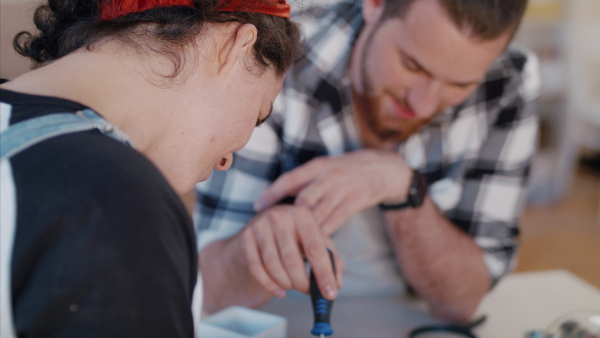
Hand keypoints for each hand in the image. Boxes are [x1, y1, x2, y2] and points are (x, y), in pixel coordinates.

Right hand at [239, 204, 343, 299]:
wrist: (264, 225)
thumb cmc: (295, 234)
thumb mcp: (316, 240)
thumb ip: (331, 260)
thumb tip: (335, 284)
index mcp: (302, 216)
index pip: (315, 249)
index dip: (323, 274)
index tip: (329, 292)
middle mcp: (280, 217)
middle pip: (292, 260)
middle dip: (302, 282)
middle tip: (307, 290)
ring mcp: (260, 226)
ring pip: (273, 265)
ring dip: (286, 283)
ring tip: (293, 286)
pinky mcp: (246, 238)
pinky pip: (256, 268)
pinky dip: (269, 285)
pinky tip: (279, 290)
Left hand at [254, 149, 411, 234]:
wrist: (383, 168)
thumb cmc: (346, 170)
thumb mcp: (324, 168)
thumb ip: (303, 183)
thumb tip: (274, 199)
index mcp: (317, 166)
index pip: (289, 180)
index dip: (271, 194)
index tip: (256, 208)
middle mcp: (328, 176)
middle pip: (303, 200)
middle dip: (288, 220)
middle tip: (274, 234)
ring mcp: (342, 190)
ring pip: (319, 215)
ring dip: (305, 233)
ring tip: (290, 247)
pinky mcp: (355, 202)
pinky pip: (335, 222)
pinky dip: (323, 235)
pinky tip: (314, 246)